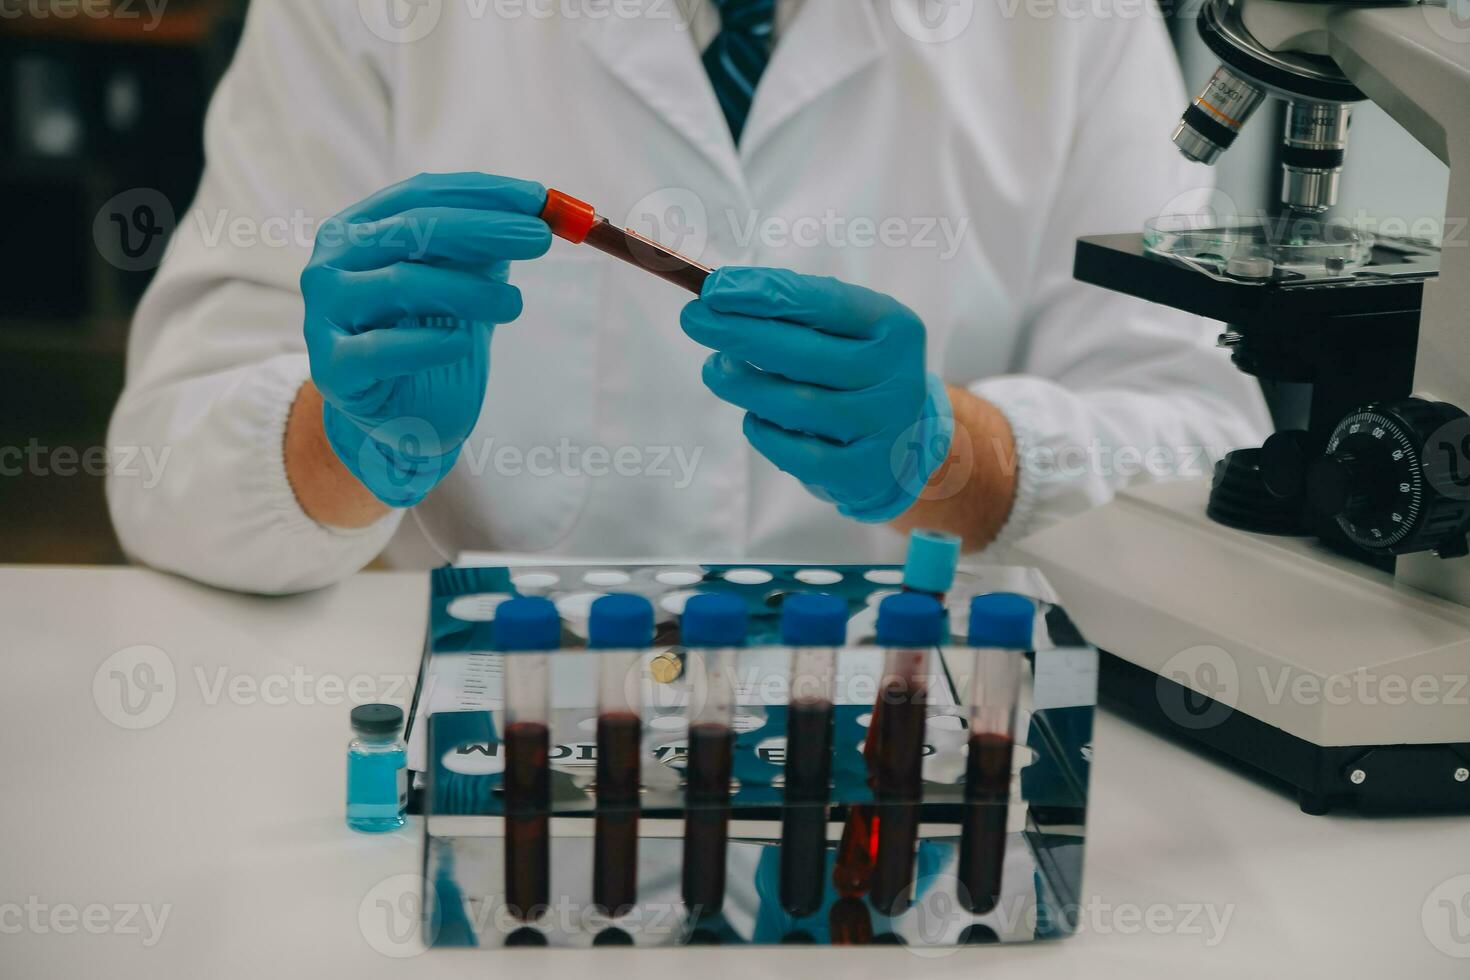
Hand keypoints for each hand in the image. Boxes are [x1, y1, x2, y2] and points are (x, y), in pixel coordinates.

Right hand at [302, 172, 550, 506]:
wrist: (393, 416)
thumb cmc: (427, 339)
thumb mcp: (460, 284)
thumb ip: (486, 248)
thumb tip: (541, 211)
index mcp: (358, 229)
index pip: (421, 195)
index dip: (482, 193)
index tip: (539, 200)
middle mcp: (332, 262)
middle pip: (411, 230)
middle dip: (483, 229)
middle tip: (539, 239)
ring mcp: (326, 313)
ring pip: (401, 284)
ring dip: (468, 291)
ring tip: (514, 304)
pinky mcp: (332, 367)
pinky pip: (382, 349)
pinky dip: (426, 346)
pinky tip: (462, 345)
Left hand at [681, 267, 952, 522]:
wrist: (906, 440)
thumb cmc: (857, 369)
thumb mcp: (846, 327)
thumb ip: (793, 306)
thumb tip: (721, 292)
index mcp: (893, 327)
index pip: (822, 303)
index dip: (763, 294)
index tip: (714, 290)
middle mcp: (895, 377)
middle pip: (804, 355)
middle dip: (740, 334)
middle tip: (695, 321)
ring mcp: (881, 429)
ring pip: (795, 405)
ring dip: (743, 384)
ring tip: (716, 370)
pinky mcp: (861, 472)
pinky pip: (796, 453)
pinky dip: (763, 432)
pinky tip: (753, 417)